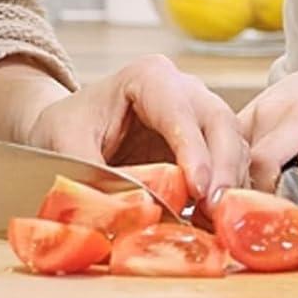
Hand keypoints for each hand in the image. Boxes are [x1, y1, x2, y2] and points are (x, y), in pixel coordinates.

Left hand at [23, 54, 246, 206]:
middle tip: (217, 208)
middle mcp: (183, 89)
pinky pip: (227, 162)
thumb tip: (123, 210)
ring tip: (218, 221)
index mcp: (149, 76)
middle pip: (219, 121)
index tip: (198, 188)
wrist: (66, 128)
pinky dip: (226, 190)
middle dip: (223, 166)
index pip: (181, 111)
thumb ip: (91, 173)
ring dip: (229, 182)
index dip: (194, 150)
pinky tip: (216, 220)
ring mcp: (198, 114)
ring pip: (232, 141)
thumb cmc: (65, 126)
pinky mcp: (204, 142)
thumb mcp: (65, 144)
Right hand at [238, 69, 297, 201]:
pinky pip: (232, 157)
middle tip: (288, 201)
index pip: (265, 161)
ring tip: (283, 185)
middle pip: (247, 167)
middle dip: (263, 194)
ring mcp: (247, 117)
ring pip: (236, 164)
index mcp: (296, 118)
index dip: (267, 192)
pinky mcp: (236, 123)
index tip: (281, 209)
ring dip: (255, 185)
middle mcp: (265, 114)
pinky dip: (246, 174)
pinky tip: (269, 176)